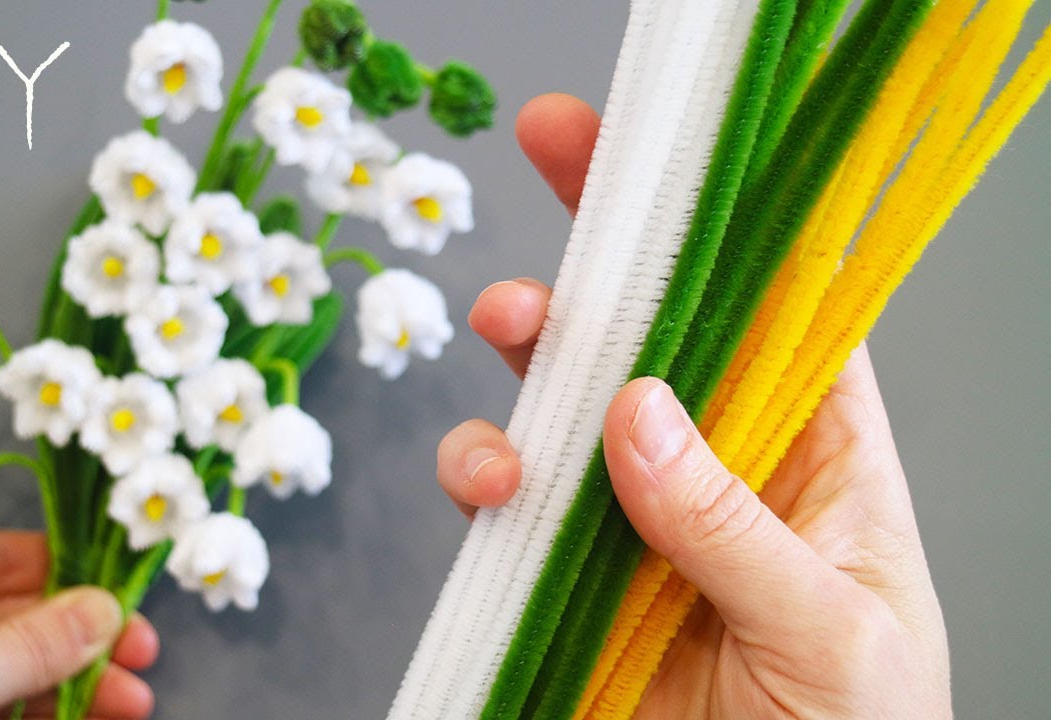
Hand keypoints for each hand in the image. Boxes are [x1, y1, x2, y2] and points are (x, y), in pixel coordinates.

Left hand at [0, 531, 156, 719]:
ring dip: (75, 684)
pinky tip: (95, 715)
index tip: (118, 587)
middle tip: (140, 650)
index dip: (57, 571)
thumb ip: (26, 648)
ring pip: (9, 672)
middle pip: (6, 619)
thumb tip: (101, 611)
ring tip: (131, 699)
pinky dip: (46, 715)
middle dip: (77, 640)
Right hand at [437, 94, 951, 717]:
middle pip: (659, 329)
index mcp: (822, 463)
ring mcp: (637, 522)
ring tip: (511, 332)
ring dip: (533, 354)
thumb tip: (642, 414)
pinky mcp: (568, 576)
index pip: (779, 311)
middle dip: (609, 245)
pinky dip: (486, 477)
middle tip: (561, 165)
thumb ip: (734, 527)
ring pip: (570, 403)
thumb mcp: (833, 636)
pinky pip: (516, 505)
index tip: (669, 155)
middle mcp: (723, 473)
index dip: (727, 222)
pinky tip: (491, 483)